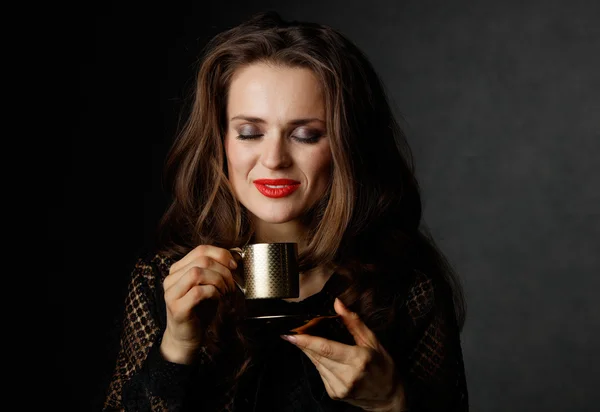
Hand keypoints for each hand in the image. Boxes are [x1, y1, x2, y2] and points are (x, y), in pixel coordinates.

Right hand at [160, 245, 237, 363]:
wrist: (186, 337)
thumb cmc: (200, 310)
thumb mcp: (209, 285)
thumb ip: (217, 269)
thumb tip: (236, 254)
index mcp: (178, 269)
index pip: (201, 250)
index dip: (221, 254)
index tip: (234, 266)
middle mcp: (171, 278)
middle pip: (201, 260)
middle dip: (223, 270)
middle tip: (231, 284)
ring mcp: (172, 293)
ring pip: (198, 273)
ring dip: (218, 281)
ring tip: (226, 292)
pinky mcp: (177, 307)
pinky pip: (198, 291)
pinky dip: (214, 293)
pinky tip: (218, 299)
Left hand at [281, 298, 406, 411]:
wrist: (388, 397)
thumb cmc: (383, 367)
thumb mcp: (372, 341)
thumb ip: (353, 322)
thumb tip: (338, 304)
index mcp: (358, 360)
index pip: (326, 348)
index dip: (306, 341)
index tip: (291, 335)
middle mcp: (347, 376)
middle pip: (318, 355)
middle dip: (304, 342)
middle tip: (294, 331)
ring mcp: (340, 387)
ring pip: (316, 364)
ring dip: (310, 351)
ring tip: (306, 340)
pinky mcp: (334, 394)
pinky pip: (320, 373)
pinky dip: (319, 362)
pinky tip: (324, 356)